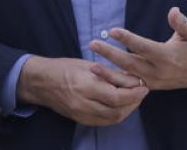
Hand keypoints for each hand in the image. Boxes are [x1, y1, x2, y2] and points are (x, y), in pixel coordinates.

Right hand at [17, 56, 146, 126]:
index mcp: (86, 86)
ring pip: (112, 119)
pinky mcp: (80, 120)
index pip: (117, 97)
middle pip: (117, 111)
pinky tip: (120, 105)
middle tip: (141, 93)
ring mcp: (81, 115)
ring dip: (126, 110)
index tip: (144, 87)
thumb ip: (111, 74)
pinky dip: (115, 115)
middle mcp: (83, 104)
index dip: (134, 94)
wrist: (42, 82)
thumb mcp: (89, 65)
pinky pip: (103, 121)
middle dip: (133, 103)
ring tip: (134, 99)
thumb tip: (133, 79)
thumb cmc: (65, 68)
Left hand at [89, 7, 186, 90]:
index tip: (112, 30)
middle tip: (93, 44)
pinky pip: (129, 86)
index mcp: (167, 56)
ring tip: (92, 66)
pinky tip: (102, 77)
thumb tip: (173, 10)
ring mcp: (152, 81)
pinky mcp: (148, 87)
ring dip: (108, 73)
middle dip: (110, 54)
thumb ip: (182, 23)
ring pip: (127, 78)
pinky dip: (115, 83)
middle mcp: (158, 71)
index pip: (143, 47)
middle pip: (130, 63)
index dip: (128, 39)